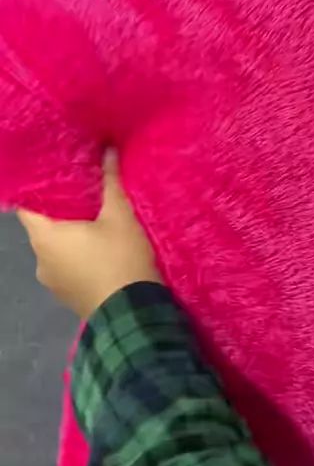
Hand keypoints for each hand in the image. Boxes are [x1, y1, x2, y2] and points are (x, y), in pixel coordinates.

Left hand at [18, 154, 161, 319]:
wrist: (135, 316)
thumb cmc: (121, 260)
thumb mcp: (121, 216)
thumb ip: (111, 182)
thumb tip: (108, 150)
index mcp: (44, 238)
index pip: (27, 205)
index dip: (41, 186)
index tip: (59, 172)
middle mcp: (40, 261)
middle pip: (43, 226)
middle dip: (62, 209)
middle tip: (85, 188)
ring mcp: (53, 283)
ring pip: (56, 248)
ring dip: (72, 235)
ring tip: (97, 218)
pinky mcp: (68, 297)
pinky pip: (67, 267)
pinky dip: (79, 255)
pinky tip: (101, 247)